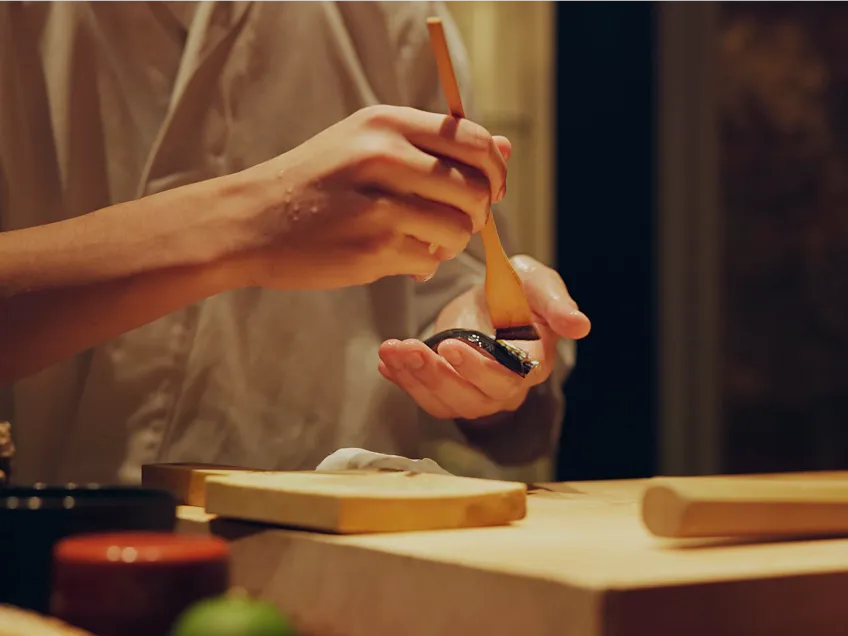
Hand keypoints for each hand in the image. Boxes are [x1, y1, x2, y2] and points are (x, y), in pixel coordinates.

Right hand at [236, 105, 510, 289]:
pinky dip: (422, 265)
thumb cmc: (317, 183)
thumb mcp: (369, 144)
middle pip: (475, 188)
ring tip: (423, 242)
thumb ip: (437, 146)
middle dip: (477, 214)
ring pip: (459, 229)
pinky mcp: (371, 247)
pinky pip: (430, 261)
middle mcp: (385, 155)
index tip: (488, 191)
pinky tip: (396, 258)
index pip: (475, 141)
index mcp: (387, 123)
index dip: (494, 171)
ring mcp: (379, 203)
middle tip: (455, 223)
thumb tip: (506, 148)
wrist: (250, 221)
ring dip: (450, 243)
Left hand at [377, 255, 590, 421]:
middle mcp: (507, 387)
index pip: (511, 377)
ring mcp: (477, 394)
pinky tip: (387, 361)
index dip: (481, 368)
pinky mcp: (451, 392)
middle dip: (439, 375)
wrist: (489, 297)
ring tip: (392, 350)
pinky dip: (404, 381)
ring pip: (447, 402)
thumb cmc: (518, 290)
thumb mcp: (538, 284)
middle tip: (411, 349)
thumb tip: (581, 326)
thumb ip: (556, 303)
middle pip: (475, 397)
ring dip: (416, 378)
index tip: (452, 346)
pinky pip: (427, 398)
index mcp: (533, 362)